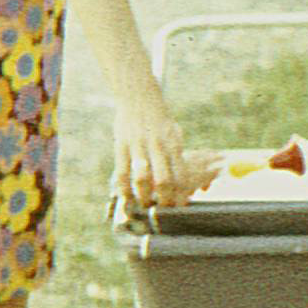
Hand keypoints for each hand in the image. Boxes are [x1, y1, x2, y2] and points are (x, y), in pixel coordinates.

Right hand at [111, 92, 190, 210]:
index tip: (180, 207)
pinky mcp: (121, 145)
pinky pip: (122, 172)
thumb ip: (177, 156)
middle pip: (164, 180)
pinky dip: (124, 188)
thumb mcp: (174, 134)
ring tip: (145, 206)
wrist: (139, 96)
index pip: (181, 175)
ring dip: (143, 196)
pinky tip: (126, 197)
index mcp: (174, 144)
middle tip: (164, 212)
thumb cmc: (160, 121)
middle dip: (164, 200)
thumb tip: (186, 180)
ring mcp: (138, 145)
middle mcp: (158, 145)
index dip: (181, 194)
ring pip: (142, 178)